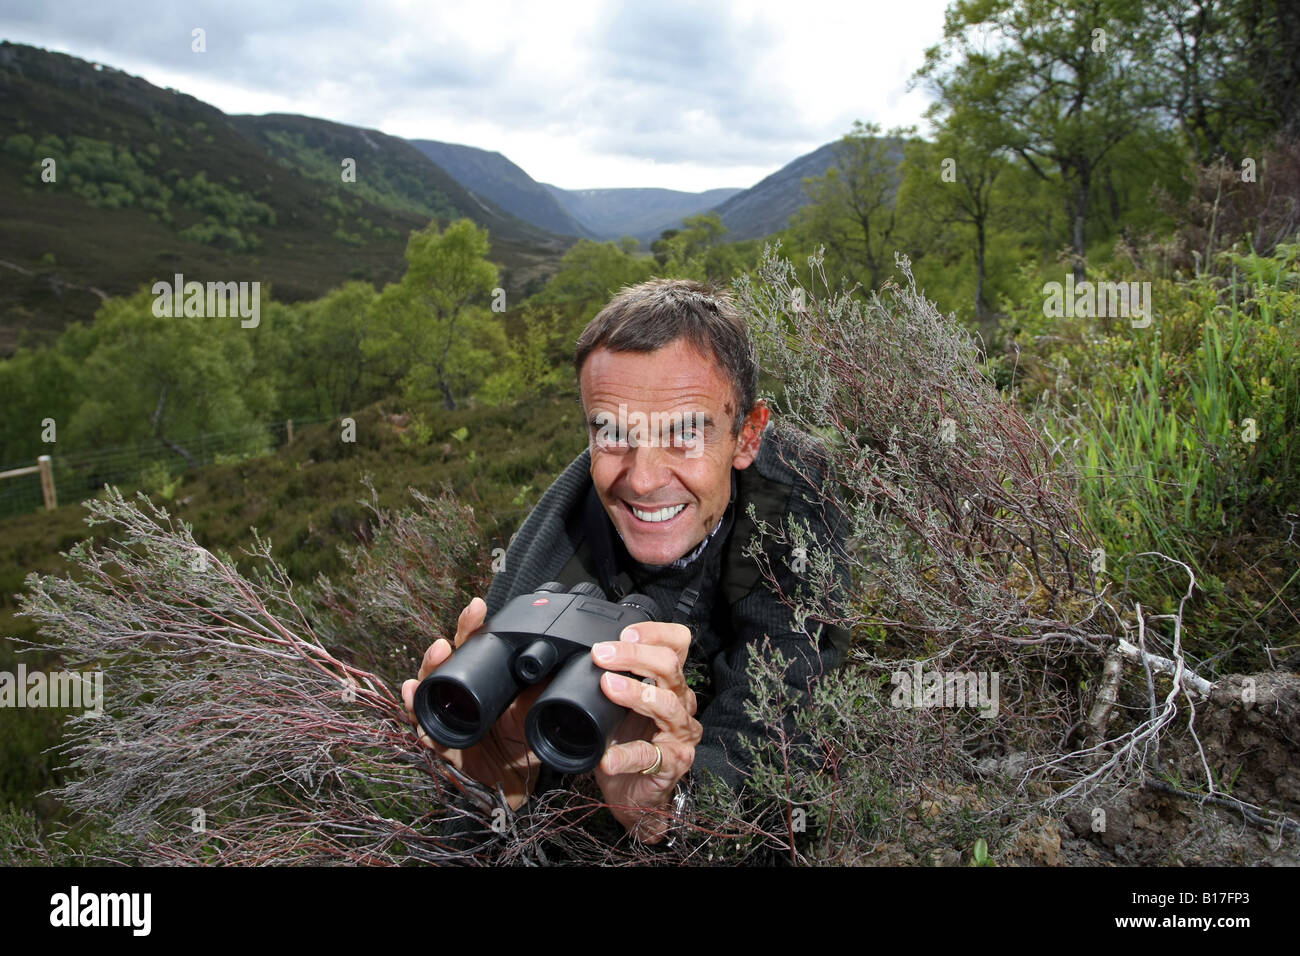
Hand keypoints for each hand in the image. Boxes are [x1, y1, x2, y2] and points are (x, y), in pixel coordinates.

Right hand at [401, 597, 542, 809]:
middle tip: (452, 632)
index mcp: (483, 679)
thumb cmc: (523, 744)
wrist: (517, 785)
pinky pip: (423, 723)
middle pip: (447, 661)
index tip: (477, 606)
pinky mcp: (440, 741)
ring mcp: (447, 715)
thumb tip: (561, 655)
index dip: (473, 624)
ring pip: (430, 686)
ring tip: (438, 652)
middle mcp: (460, 693)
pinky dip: (415, 706)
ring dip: (430, 667)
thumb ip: (542, 686)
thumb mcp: (536, 710)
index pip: (474, 646)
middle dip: (448, 643)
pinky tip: (413, 690)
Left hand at [590, 621, 701, 842]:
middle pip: (669, 666)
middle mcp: (680, 702)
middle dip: (633, 655)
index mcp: (669, 683)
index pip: (677, 645)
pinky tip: (608, 757)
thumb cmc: (628, 743)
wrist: (635, 793)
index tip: (625, 632)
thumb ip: (610, 679)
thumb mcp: (618, 705)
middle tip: (601, 654)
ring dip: (634, 692)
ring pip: (665, 703)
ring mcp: (680, 733)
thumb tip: (577, 659)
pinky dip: (626, 755)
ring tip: (608, 687)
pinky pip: (650, 755)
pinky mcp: (673, 762)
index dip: (656, 632)